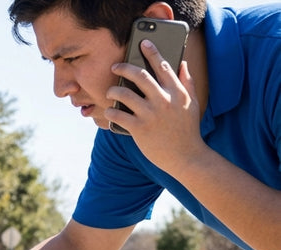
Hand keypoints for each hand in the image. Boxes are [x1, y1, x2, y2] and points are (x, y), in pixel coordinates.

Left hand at [104, 39, 207, 174]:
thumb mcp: (191, 104)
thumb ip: (186, 83)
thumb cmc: (187, 129)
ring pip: (124, 94)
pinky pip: (118, 115)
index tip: (142, 43)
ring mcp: (151, 115)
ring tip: (109, 92)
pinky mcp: (139, 129)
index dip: (152, 52)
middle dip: (124, 68)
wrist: (186, 156)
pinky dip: (110, 112)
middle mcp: (164, 100)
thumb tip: (182, 64)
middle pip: (140, 76)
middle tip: (115, 66)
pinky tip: (109, 111)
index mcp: (177, 92)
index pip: (163, 66)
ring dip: (113, 91)